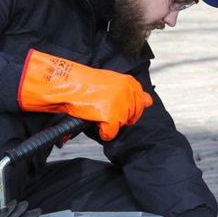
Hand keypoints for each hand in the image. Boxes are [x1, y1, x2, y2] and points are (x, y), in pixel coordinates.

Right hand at [18, 49, 152, 139]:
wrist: (68, 84)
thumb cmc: (86, 84)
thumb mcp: (115, 83)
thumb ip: (133, 93)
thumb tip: (149, 102)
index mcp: (131, 83)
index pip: (139, 105)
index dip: (127, 109)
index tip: (114, 106)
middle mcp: (129, 93)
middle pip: (131, 117)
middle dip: (119, 117)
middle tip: (102, 109)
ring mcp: (122, 106)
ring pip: (121, 126)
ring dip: (108, 123)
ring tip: (95, 110)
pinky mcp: (112, 117)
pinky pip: (110, 133)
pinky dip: (102, 132)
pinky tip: (94, 120)